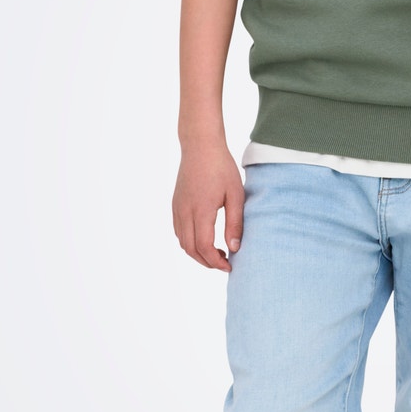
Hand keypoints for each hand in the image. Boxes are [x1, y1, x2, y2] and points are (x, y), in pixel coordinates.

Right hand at [173, 142, 245, 271]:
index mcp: (201, 210)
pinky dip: (190, 242)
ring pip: (182, 242)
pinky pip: (179, 231)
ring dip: (197, 253)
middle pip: (190, 249)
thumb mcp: (235, 195)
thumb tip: (235, 248)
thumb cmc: (221, 167)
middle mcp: (184, 211)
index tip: (230, 266)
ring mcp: (177, 208)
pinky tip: (205, 238)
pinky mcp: (175, 204)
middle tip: (225, 263)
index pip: (204, 246)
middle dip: (206, 262)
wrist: (200, 146)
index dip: (215, 262)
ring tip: (217, 252)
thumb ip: (235, 223)